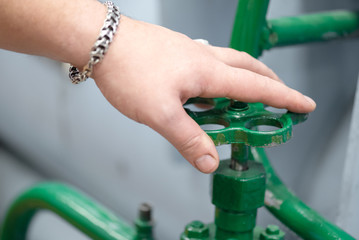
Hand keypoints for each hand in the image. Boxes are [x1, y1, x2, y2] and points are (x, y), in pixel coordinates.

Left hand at [93, 16, 315, 172]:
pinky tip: (207, 92)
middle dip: (269, 83)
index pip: (257, 87)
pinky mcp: (176, 54)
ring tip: (246, 98)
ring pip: (228, 65)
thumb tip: (211, 161)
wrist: (101, 41)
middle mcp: (204, 58)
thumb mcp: (160, 113)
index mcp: (208, 72)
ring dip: (244, 80)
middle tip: (279, 96)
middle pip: (248, 68)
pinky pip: (207, 65)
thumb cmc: (129, 69)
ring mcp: (190, 53)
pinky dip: (218, 79)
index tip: (303, 104)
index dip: (283, 98)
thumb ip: (188, 139)